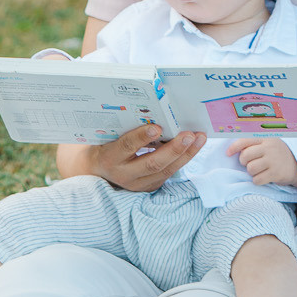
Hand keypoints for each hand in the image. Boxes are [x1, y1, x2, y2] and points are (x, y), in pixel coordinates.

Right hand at [78, 123, 205, 191]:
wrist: (97, 171)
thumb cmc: (106, 145)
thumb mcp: (109, 136)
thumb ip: (125, 127)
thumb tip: (153, 109)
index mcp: (110, 157)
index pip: (126, 146)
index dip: (141, 137)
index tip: (157, 127)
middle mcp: (123, 174)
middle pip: (152, 164)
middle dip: (173, 149)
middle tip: (189, 134)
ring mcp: (138, 184)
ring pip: (165, 171)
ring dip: (186, 154)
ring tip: (199, 138)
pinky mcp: (149, 187)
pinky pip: (169, 173)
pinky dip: (183, 159)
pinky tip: (194, 146)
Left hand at [230, 137, 296, 187]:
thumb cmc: (277, 154)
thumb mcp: (268, 144)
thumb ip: (254, 144)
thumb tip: (232, 149)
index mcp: (265, 139)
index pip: (245, 141)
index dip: (233, 147)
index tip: (228, 153)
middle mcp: (269, 148)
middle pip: (245, 156)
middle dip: (244, 162)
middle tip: (251, 163)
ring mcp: (273, 161)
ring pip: (250, 169)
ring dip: (251, 172)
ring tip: (258, 170)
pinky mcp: (276, 173)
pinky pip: (257, 180)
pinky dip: (257, 180)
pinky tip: (263, 177)